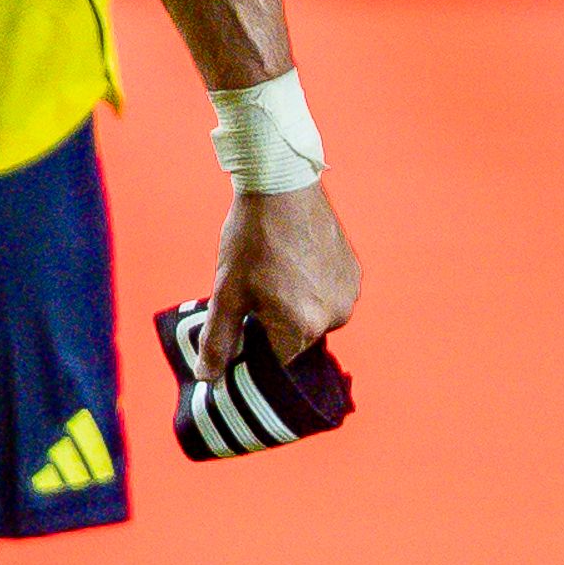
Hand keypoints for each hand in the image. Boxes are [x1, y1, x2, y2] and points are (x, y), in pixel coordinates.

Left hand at [201, 180, 356, 375]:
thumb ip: (219, 338)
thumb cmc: (251, 239)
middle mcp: (336, 316)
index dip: (258, 347)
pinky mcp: (355, 273)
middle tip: (255, 292)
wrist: (283, 186)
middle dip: (274, 324)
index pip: (279, 361)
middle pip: (298, 339)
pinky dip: (311, 287)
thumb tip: (208, 378)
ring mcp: (349, 294)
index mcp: (303, 327)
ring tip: (273, 272)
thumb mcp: (226, 292)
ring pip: (315, 316)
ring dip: (294, 305)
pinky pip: (330, 295)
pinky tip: (292, 262)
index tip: (243, 327)